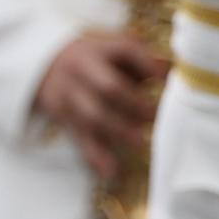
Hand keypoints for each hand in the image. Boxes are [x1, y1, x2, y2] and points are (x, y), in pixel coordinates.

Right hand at [33, 30, 171, 181]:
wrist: (43, 65)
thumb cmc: (92, 58)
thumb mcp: (110, 47)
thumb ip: (141, 59)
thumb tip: (175, 70)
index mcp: (99, 49)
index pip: (125, 51)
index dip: (148, 65)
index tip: (168, 80)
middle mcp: (82, 70)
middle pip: (108, 88)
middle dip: (135, 104)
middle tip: (156, 116)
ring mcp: (70, 95)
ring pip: (93, 115)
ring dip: (118, 130)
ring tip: (141, 142)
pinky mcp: (64, 117)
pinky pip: (80, 138)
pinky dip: (96, 156)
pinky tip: (111, 171)